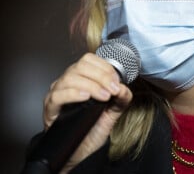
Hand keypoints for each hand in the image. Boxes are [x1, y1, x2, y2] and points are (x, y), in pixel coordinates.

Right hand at [43, 53, 132, 172]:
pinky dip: (73, 93)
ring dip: (91, 85)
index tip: (116, 82)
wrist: (79, 152)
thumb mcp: (112, 112)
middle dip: (101, 76)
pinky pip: (58, 95)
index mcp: (82, 77)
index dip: (105, 67)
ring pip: (70, 78)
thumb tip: (124, 88)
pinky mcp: (50, 108)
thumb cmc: (92, 129)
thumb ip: (121, 99)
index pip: (89, 60)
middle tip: (112, 90)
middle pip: (81, 66)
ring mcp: (57, 93)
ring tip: (103, 97)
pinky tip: (86, 97)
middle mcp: (68, 82)